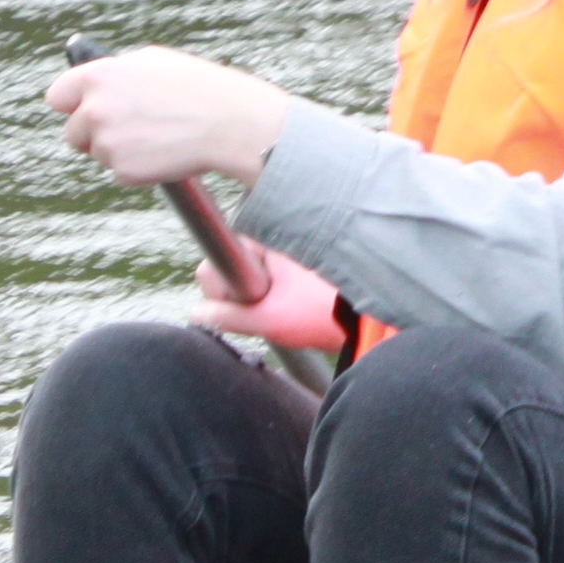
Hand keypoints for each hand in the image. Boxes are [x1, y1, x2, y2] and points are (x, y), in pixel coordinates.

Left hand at [46, 45, 289, 188]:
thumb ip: (115, 71)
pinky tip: (166, 151)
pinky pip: (120, 172)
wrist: (232, 124)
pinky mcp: (122, 169)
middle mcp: (96, 108)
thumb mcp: (154, 63)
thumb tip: (88, 76)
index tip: (84, 112)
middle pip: (73, 132)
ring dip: (121, 150)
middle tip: (132, 129)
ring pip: (99, 153)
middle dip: (95, 134)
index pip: (58, 96)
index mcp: (100, 76)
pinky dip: (140, 167)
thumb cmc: (199, 88)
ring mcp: (107, 140)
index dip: (73, 106)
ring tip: (159, 136)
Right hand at [188, 237, 347, 350]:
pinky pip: (262, 291)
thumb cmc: (319, 311)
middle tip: (265, 313)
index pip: (214, 263)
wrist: (365, 319)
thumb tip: (198, 313)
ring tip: (283, 315)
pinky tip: (290, 316)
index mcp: (262, 243)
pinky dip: (268, 306)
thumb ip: (227, 316)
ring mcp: (280, 260)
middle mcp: (269, 245)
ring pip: (244, 286)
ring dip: (254, 305)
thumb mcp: (267, 318)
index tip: (243, 303)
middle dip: (238, 299)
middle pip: (227, 274)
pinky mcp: (290, 276)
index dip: (221, 290)